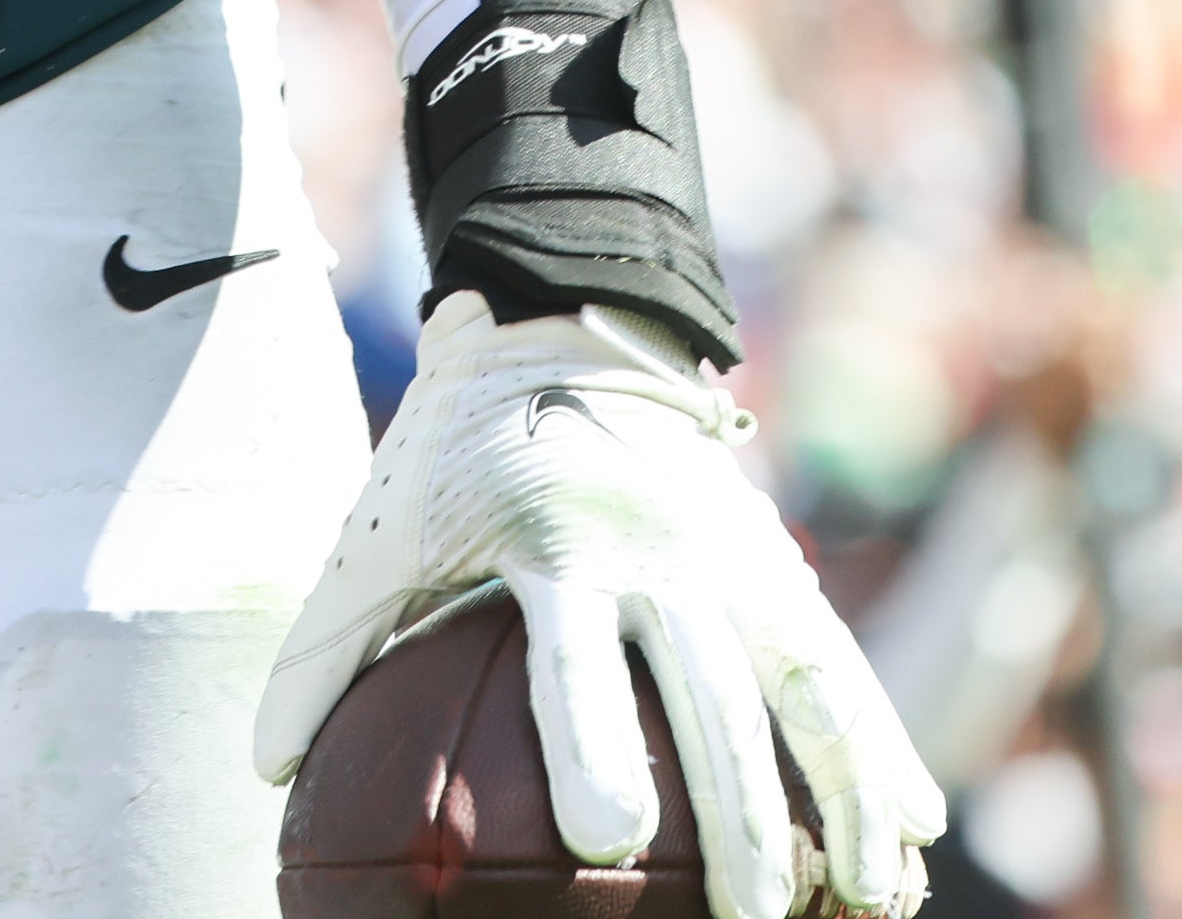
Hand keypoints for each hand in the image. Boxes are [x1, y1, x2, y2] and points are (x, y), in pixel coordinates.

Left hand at [259, 298, 946, 918]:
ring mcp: (731, 555)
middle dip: (742, 815)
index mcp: (553, 542)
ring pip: (809, 687)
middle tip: (751, 918)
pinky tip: (915, 830)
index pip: (579, 661)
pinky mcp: (775, 561)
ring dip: (847, 798)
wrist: (560, 323)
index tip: (607, 839)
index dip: (596, 746)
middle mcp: (658, 551)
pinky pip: (842, 666)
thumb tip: (265, 772)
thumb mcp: (377, 530)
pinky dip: (883, 746)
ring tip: (870, 903)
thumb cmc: (451, 450)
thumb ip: (326, 647)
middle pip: (714, 697)